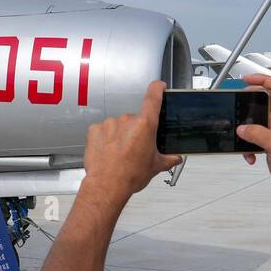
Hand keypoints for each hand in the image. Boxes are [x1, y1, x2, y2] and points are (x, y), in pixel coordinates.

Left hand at [81, 81, 182, 213]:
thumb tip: (176, 158)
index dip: (157, 89)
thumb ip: (168, 159)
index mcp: (145, 125)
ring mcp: (109, 124)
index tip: (159, 86)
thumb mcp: (155, 166)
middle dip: (136, 131)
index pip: (153, 98)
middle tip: (135, 149)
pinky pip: (103, 130)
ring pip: (118, 125)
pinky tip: (108, 151)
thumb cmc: (130, 175)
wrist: (107, 185)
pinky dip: (106, 138)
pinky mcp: (94, 130)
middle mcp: (127, 120)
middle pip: (135, 119)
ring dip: (120, 135)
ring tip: (120, 153)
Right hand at [236, 74, 270, 192]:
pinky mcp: (267, 142)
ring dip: (246, 129)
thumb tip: (243, 128)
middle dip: (247, 105)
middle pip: (262, 101)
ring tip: (242, 136)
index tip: (246, 79)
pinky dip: (247, 145)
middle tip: (237, 106)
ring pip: (255, 120)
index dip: (262, 80)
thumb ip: (258, 135)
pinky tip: (250, 154)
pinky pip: (253, 137)